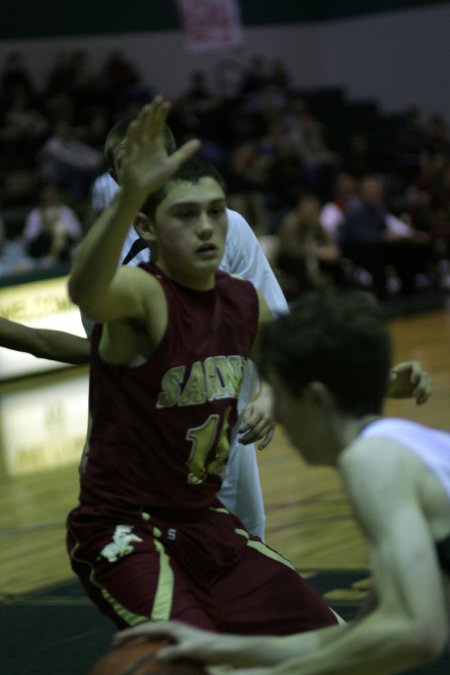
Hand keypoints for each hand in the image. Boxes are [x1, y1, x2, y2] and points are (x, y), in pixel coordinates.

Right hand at [114, 621, 229, 665]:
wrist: (222, 648)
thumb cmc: (206, 648)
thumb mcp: (190, 650)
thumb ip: (174, 652)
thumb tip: (157, 655)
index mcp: (171, 627)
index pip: (146, 629)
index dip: (130, 634)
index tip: (115, 639)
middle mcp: (171, 627)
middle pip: (146, 629)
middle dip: (131, 635)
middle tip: (115, 643)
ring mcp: (175, 634)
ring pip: (152, 635)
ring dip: (139, 639)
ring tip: (126, 647)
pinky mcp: (178, 641)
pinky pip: (158, 642)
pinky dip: (148, 645)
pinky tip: (146, 656)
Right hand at [119, 97, 199, 205]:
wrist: (141, 191)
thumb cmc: (154, 177)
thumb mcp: (173, 164)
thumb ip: (184, 152)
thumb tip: (199, 141)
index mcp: (155, 143)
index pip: (158, 125)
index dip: (162, 114)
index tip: (168, 103)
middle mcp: (145, 143)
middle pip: (149, 124)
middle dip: (153, 112)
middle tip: (158, 98)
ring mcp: (137, 149)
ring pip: (139, 131)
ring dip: (142, 120)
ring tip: (147, 108)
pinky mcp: (130, 158)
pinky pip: (130, 145)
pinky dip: (132, 135)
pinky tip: (134, 125)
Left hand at [238, 384, 273, 449]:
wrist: (270, 401)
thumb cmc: (258, 404)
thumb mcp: (250, 407)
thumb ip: (246, 417)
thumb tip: (243, 429)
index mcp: (259, 412)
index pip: (251, 423)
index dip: (244, 428)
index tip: (238, 431)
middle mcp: (266, 419)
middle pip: (256, 431)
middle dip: (247, 437)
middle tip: (239, 440)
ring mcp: (270, 424)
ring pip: (261, 435)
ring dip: (252, 440)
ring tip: (243, 443)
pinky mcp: (273, 428)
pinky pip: (269, 437)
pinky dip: (265, 443)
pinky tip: (260, 448)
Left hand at [387, 360, 431, 404]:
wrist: (387, 389)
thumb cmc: (385, 381)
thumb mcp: (386, 378)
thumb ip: (389, 376)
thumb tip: (393, 377)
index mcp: (407, 366)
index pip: (416, 365)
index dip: (416, 372)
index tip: (412, 381)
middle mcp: (415, 372)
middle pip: (424, 376)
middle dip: (421, 386)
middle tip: (414, 395)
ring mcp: (419, 380)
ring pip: (428, 384)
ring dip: (426, 392)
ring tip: (418, 401)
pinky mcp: (420, 388)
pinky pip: (427, 392)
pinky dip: (425, 398)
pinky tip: (418, 403)